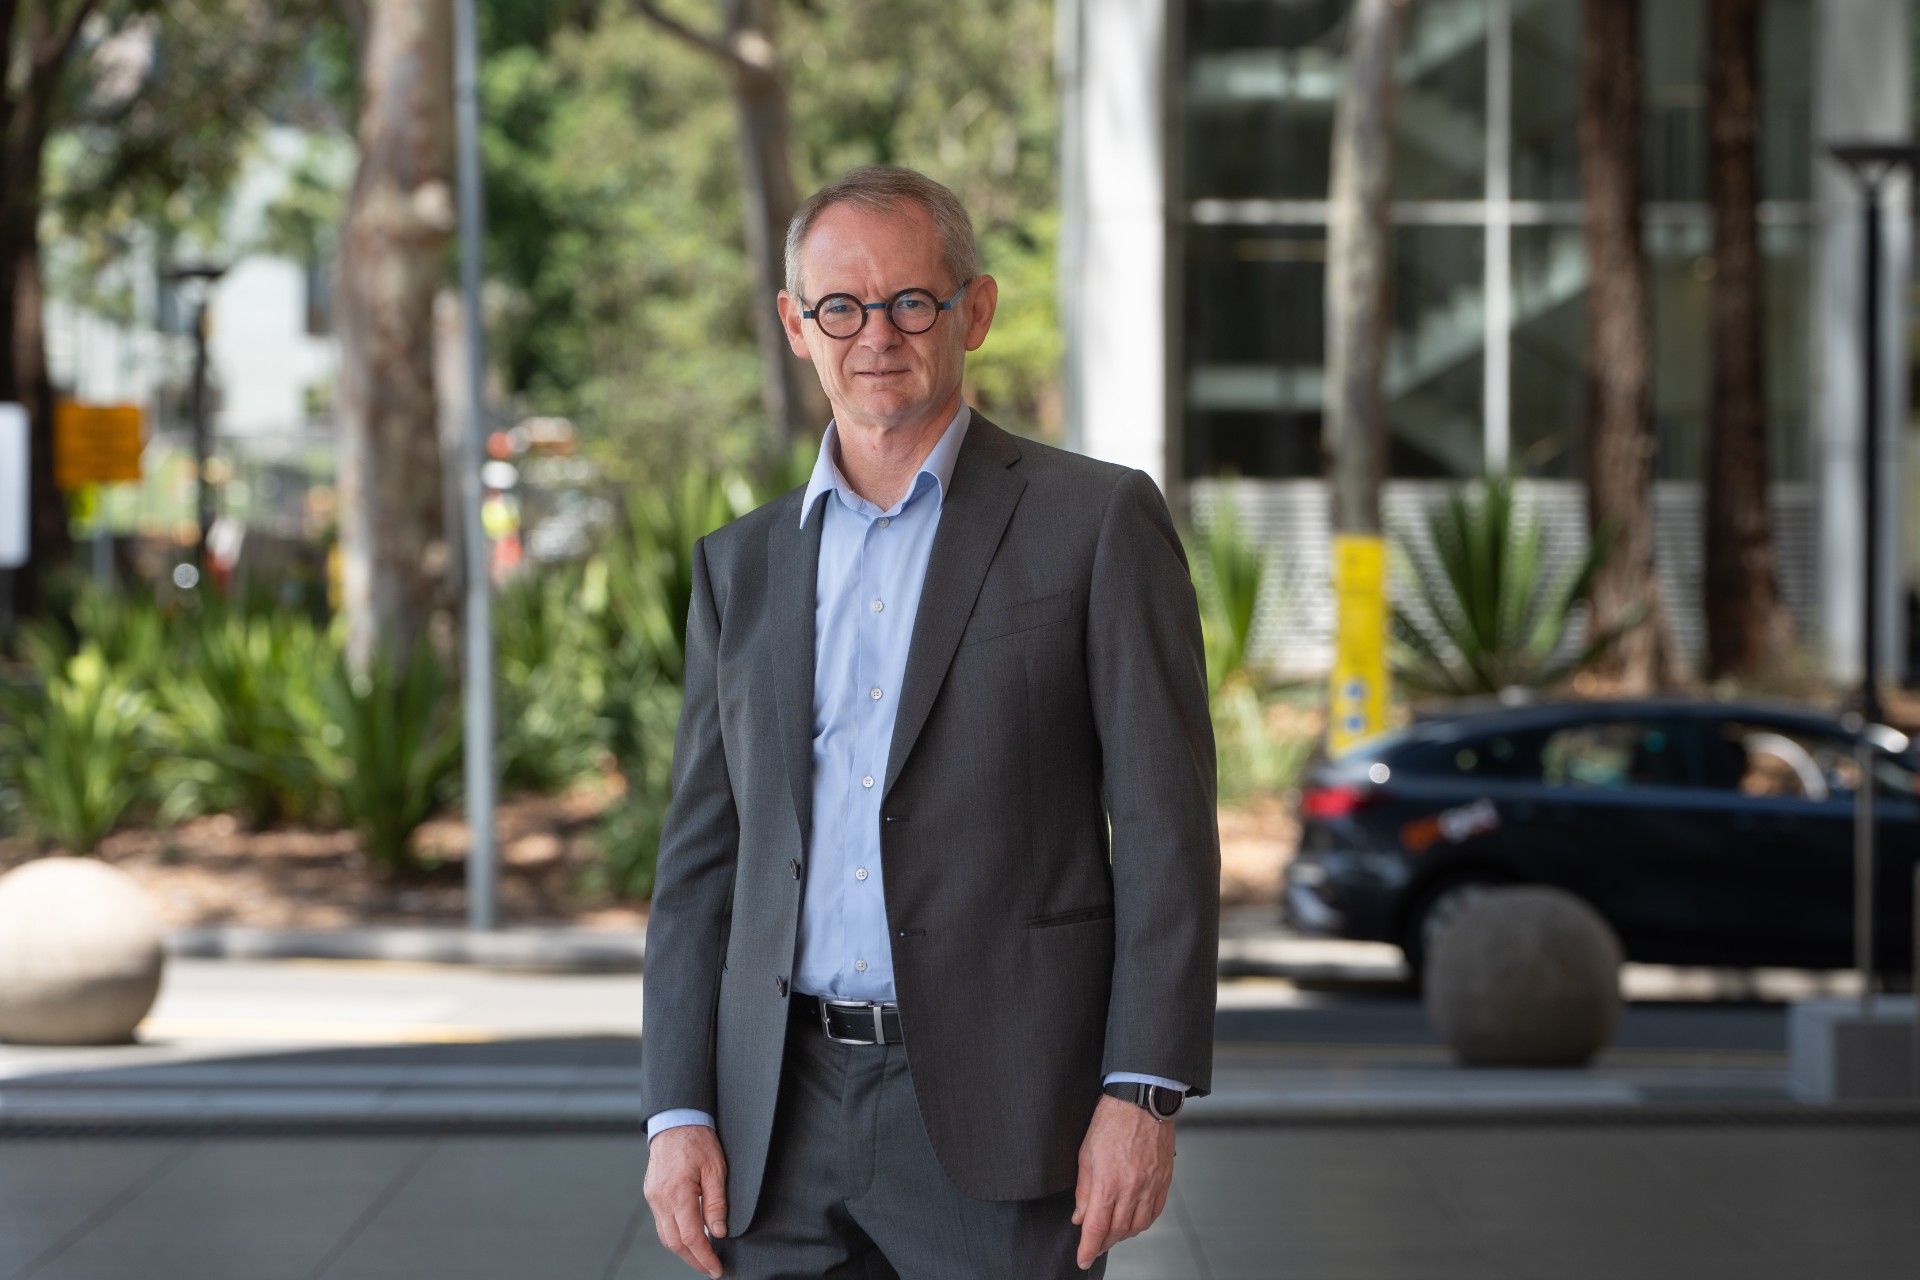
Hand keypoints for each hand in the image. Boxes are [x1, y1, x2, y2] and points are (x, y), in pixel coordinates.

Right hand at [644, 1125, 729, 1276]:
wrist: (675, 1121)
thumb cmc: (697, 1140)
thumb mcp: (716, 1169)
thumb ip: (717, 1202)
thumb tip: (719, 1232)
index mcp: (678, 1192)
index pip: (691, 1236)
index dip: (704, 1257)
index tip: (716, 1269)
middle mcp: (660, 1198)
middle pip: (674, 1242)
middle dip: (693, 1260)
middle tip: (711, 1269)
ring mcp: (653, 1197)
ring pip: (665, 1236)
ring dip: (683, 1250)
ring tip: (702, 1258)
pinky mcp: (651, 1194)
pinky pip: (661, 1223)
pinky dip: (675, 1235)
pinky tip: (689, 1237)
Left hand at [1071, 1094, 1175, 1269]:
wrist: (1141, 1101)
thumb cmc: (1111, 1121)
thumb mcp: (1085, 1155)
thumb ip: (1083, 1190)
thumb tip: (1080, 1216)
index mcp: (1107, 1183)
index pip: (1096, 1228)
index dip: (1088, 1248)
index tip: (1083, 1259)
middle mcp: (1131, 1188)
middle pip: (1117, 1231)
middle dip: (1103, 1244)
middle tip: (1094, 1246)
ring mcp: (1150, 1186)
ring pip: (1137, 1226)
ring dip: (1123, 1235)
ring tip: (1112, 1233)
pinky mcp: (1164, 1181)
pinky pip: (1154, 1213)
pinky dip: (1142, 1222)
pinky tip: (1133, 1221)